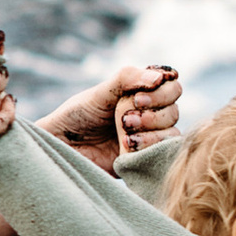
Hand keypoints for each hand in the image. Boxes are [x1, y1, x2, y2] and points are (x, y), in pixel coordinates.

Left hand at [41, 57, 179, 166]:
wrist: (60, 145)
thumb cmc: (78, 115)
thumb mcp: (101, 92)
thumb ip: (128, 78)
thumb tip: (160, 77)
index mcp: (141, 93)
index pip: (171, 87)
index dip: (161, 92)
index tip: (137, 99)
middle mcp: (149, 113)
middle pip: (174, 110)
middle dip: (153, 114)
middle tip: (125, 119)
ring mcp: (148, 136)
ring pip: (172, 132)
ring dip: (151, 131)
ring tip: (125, 135)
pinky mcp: (144, 158)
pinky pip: (163, 152)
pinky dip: (149, 147)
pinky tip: (128, 147)